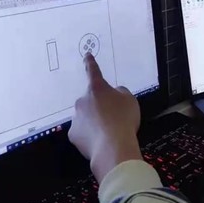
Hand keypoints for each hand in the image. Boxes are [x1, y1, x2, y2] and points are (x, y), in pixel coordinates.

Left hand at [69, 54, 142, 183]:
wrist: (113, 146)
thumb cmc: (123, 119)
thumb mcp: (130, 100)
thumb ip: (120, 93)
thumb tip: (114, 94)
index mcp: (97, 89)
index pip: (93, 71)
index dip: (90, 63)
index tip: (86, 55)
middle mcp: (82, 100)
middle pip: (90, 100)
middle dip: (98, 106)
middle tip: (112, 117)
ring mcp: (76, 118)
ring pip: (85, 116)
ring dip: (94, 121)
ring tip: (108, 132)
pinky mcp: (73, 135)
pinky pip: (82, 131)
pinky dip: (89, 135)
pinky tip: (100, 140)